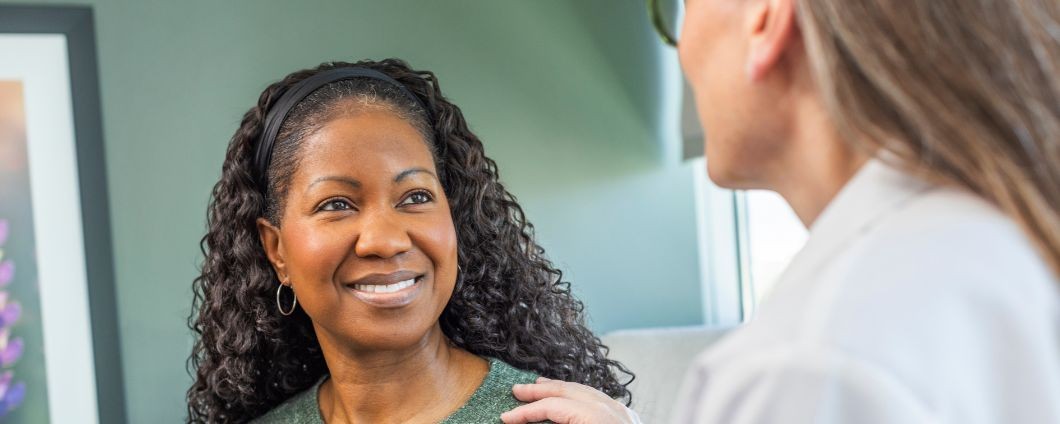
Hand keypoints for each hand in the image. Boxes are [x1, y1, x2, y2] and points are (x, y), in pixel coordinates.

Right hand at [501, 377, 639, 423]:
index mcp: (598, 420)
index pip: (555, 408)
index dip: (527, 413)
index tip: (506, 417)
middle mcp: (613, 412)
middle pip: (570, 392)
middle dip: (541, 391)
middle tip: (517, 391)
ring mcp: (624, 415)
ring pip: (588, 392)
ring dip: (561, 389)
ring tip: (540, 386)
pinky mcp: (630, 421)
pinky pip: (602, 400)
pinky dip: (581, 396)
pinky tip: (572, 397)